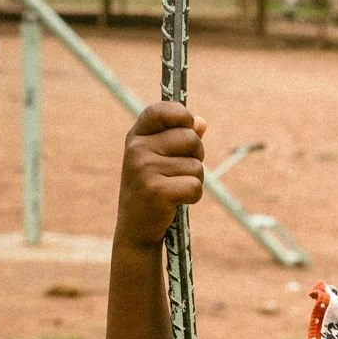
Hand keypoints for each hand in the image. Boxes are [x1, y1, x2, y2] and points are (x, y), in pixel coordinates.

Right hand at [115, 101, 206, 248]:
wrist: (136, 227)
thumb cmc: (153, 188)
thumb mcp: (159, 159)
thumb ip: (179, 138)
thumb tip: (201, 122)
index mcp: (136, 137)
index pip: (161, 111)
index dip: (181, 115)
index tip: (188, 125)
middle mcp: (137, 149)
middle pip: (190, 138)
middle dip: (196, 155)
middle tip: (181, 171)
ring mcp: (145, 169)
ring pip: (196, 165)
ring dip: (195, 180)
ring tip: (175, 189)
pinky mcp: (157, 191)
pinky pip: (195, 186)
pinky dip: (193, 196)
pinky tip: (176, 201)